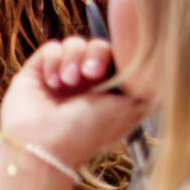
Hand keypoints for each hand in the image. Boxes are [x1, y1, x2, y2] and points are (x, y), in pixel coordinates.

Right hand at [0, 36, 148, 168]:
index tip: (113, 70)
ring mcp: (61, 75)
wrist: (46, 145)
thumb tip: (151, 68)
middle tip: (91, 73)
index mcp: (108, 91)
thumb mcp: (129, 111)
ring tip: (67, 82)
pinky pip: (51, 47)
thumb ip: (145, 87)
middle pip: (98, 46)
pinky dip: (54, 61)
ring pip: (75, 44)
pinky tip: (52, 82)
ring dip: (73, 59)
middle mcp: (85, 82)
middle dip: (96, 55)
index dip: (118, 57)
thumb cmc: (88, 132)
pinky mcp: (37, 70)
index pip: (118, 58)